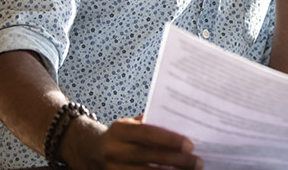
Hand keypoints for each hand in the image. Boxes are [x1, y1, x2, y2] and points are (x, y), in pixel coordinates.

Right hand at [64, 116, 201, 169]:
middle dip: (176, 160)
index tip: (190, 144)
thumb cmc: (119, 136)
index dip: (169, 139)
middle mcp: (114, 150)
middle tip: (198, 162)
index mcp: (120, 130)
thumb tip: (178, 123)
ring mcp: (113, 169)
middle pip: (149, 156)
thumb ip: (149, 125)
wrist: (90, 150)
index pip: (148, 134)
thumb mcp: (129, 125)